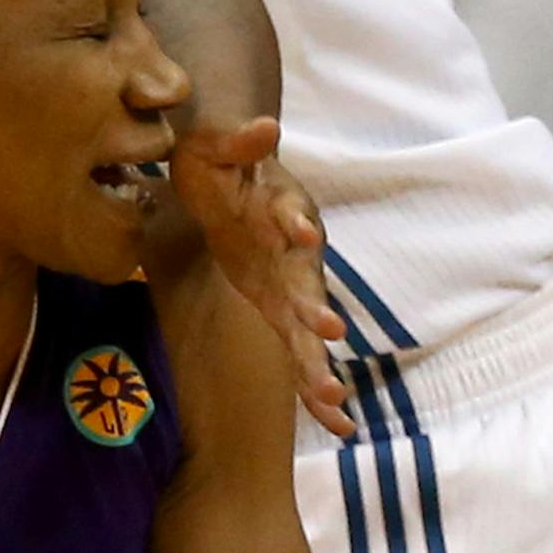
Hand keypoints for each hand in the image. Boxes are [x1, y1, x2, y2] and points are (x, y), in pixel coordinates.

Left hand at [170, 119, 350, 436]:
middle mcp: (295, 254)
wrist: (223, 185)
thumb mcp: (217, 147)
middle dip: (316, 305)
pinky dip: (315, 388)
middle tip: (329, 329)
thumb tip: (264, 126)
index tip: (300, 234)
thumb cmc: (218, 164)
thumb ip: (239, 141)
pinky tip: (336, 425)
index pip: (290, 215)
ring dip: (317, 361)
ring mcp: (290, 288)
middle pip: (307, 281)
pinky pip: (299, 355)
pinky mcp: (280, 314)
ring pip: (307, 330)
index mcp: (281, 208)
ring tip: (331, 398)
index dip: (294, 223)